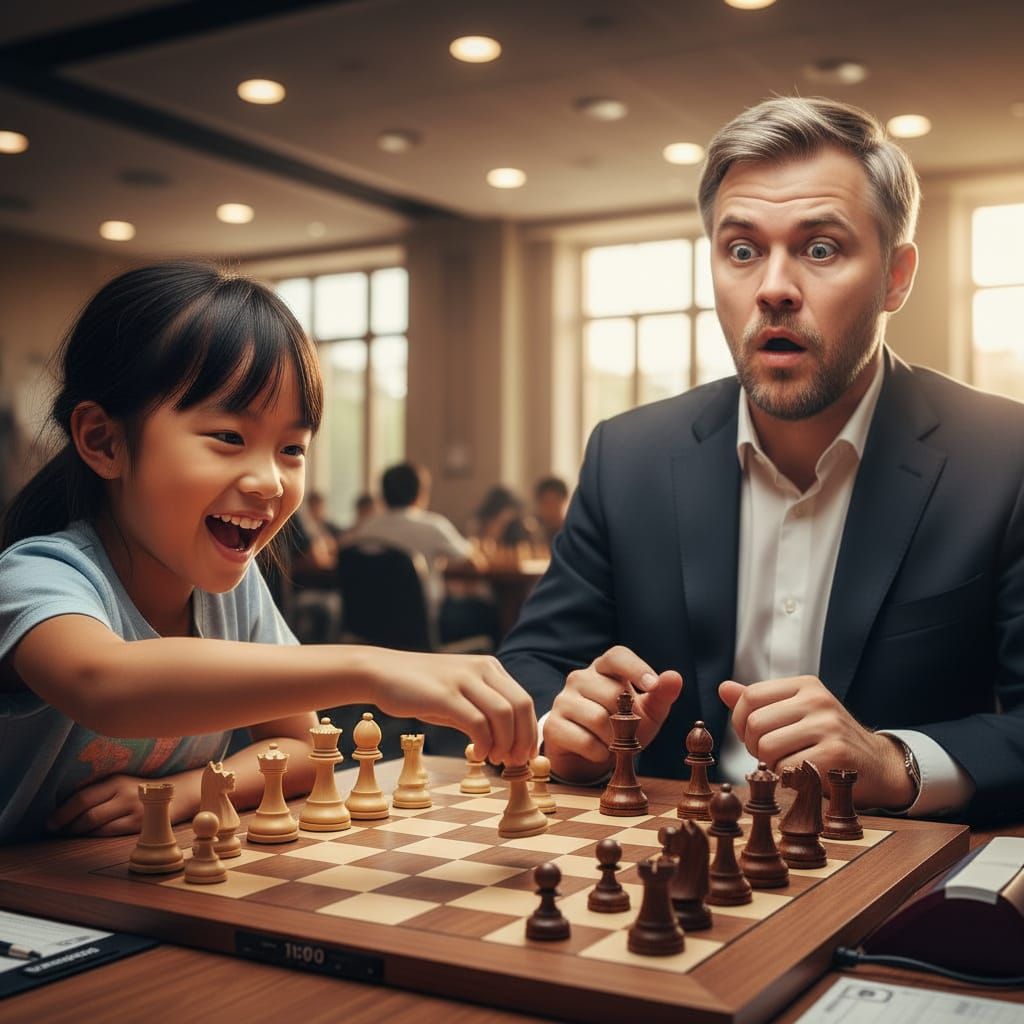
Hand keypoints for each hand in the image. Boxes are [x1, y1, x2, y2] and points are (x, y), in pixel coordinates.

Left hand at [47, 774, 147, 836]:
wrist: (174, 795)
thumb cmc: (138, 791)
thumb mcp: (120, 783)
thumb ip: (98, 792)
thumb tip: (64, 808)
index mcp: (116, 781)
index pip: (83, 798)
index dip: (63, 812)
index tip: (49, 822)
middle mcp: (125, 795)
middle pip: (88, 815)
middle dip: (67, 825)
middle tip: (54, 831)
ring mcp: (133, 812)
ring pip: (97, 827)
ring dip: (78, 832)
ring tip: (68, 833)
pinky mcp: (139, 826)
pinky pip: (109, 833)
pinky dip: (94, 836)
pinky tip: (88, 835)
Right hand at [369, 650, 536, 766]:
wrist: (381, 673)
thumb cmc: (421, 689)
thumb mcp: (459, 694)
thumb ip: (482, 710)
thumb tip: (508, 742)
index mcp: (489, 667)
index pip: (523, 700)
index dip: (530, 731)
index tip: (524, 755)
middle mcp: (481, 669)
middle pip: (520, 706)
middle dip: (523, 739)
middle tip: (514, 762)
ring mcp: (463, 679)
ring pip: (503, 715)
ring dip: (505, 744)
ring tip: (495, 760)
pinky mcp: (445, 695)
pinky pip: (477, 723)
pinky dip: (484, 744)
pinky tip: (477, 755)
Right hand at [544, 646, 682, 782]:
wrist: (589, 754)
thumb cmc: (622, 725)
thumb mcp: (646, 712)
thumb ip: (661, 695)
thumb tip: (675, 677)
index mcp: (604, 668)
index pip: (617, 657)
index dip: (636, 668)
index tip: (652, 685)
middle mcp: (579, 678)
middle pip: (612, 694)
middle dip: (627, 719)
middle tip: (628, 731)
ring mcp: (562, 700)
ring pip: (598, 719)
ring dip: (614, 739)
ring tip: (612, 742)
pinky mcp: (553, 725)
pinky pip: (584, 740)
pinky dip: (599, 752)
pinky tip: (597, 751)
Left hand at [719, 676, 914, 808]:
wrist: (877, 766)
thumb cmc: (827, 739)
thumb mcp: (796, 713)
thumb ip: (760, 703)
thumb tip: (723, 688)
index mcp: (805, 685)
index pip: (749, 697)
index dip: (740, 722)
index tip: (753, 736)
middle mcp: (818, 700)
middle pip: (754, 724)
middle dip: (754, 747)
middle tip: (771, 756)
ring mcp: (829, 726)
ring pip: (767, 748)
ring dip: (771, 765)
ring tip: (790, 764)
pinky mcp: (836, 755)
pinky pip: (787, 770)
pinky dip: (789, 779)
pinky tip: (805, 776)